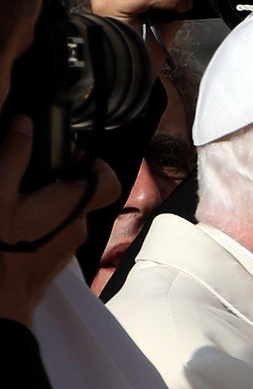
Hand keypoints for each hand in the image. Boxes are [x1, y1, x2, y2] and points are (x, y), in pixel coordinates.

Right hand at [0, 116, 120, 325]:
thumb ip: (14, 158)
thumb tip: (26, 125)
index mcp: (73, 208)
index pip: (108, 180)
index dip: (94, 162)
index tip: (67, 151)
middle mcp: (77, 229)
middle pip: (78, 194)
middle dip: (52, 178)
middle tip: (20, 170)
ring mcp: (62, 250)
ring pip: (59, 215)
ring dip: (38, 201)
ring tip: (7, 197)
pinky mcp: (46, 263)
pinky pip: (46, 233)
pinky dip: (31, 222)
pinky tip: (6, 226)